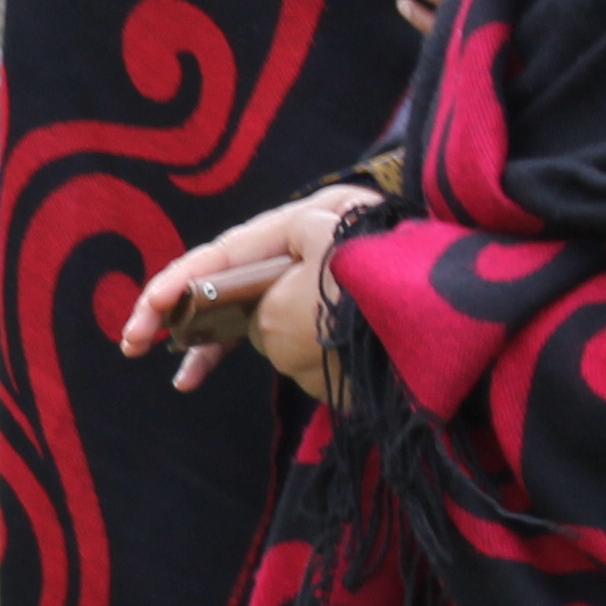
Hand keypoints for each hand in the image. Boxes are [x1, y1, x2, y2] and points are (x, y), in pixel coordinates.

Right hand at [122, 184, 378, 393]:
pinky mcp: (365, 317)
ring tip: (187, 378)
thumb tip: (261, 328)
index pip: (223, 250)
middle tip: (135, 344)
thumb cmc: (367, 320)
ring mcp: (349, 279)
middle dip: (187, 313)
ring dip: (225, 343)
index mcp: (311, 221)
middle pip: (241, 275)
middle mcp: (330, 240)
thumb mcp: (286, 314)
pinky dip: (269, 356)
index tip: (139, 321)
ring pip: (266, 310)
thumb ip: (252, 316)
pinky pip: (301, 332)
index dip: (172, 286)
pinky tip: (257, 384)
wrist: (470, 348)